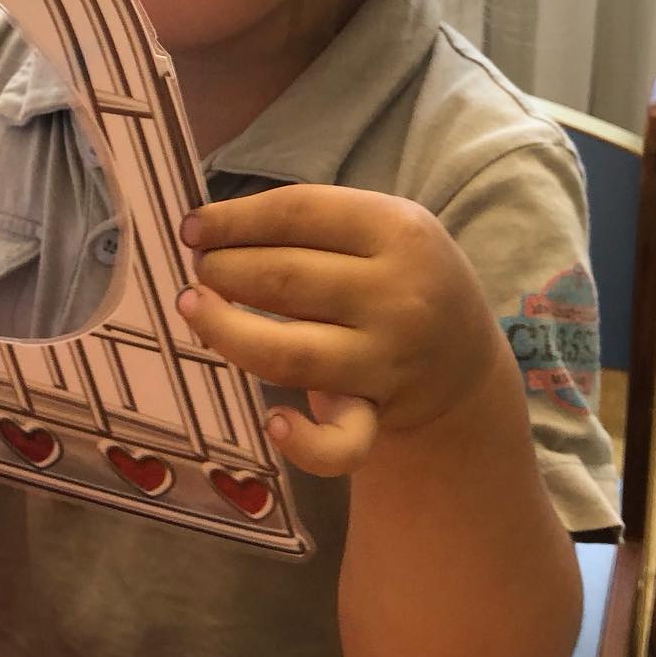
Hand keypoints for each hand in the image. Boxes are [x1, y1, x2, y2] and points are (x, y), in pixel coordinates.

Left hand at [178, 184, 501, 475]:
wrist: (463, 357)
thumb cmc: (400, 277)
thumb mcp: (383, 228)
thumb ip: (313, 223)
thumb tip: (210, 228)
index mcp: (399, 229)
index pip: (297, 213)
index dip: (233, 220)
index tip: (192, 228)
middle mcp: (398, 294)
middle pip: (283, 278)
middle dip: (223, 269)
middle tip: (200, 269)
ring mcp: (388, 359)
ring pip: (288, 352)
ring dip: (225, 328)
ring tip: (192, 308)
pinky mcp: (378, 415)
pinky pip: (338, 443)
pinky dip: (302, 442)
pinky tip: (272, 421)